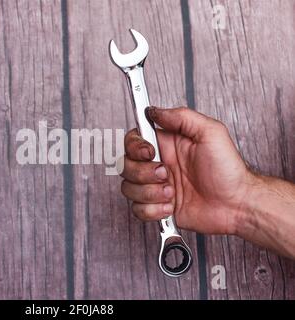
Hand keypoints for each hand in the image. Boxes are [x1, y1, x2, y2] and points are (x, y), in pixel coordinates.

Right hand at [121, 106, 255, 234]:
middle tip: (166, 175)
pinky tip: (171, 206)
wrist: (236, 204)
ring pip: (128, 188)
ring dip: (150, 193)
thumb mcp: (210, 132)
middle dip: (143, 173)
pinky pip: (137, 210)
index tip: (149, 152)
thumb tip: (153, 111)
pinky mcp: (157, 207)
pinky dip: (153, 210)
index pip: (133, 140)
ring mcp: (156, 187)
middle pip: (125, 165)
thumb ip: (181, 116)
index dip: (134, 147)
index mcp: (166, 145)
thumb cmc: (228, 170)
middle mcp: (157, 165)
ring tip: (172, 193)